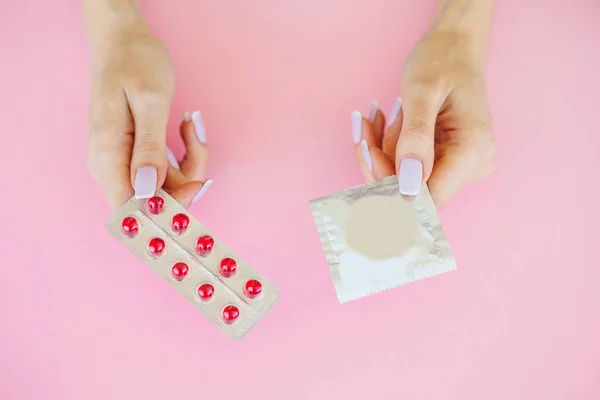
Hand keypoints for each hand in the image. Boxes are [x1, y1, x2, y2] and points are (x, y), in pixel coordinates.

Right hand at [84, 11, 209, 209]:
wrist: (123, 42)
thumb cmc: (135, 64)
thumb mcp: (150, 102)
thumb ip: (149, 148)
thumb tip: (147, 191)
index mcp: (107, 156)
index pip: (132, 209)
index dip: (166, 210)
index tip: (197, 184)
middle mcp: (110, 167)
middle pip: (156, 201)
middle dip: (187, 178)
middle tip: (197, 140)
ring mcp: (122, 163)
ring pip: (166, 187)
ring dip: (190, 161)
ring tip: (190, 124)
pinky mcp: (136, 157)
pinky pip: (166, 171)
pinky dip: (184, 154)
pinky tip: (186, 125)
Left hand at [353, 0, 494, 207]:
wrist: (454, 46)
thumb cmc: (441, 60)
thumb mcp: (421, 92)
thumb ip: (415, 138)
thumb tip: (408, 187)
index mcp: (472, 152)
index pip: (426, 197)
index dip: (389, 185)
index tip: (368, 152)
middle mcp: (473, 166)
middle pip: (412, 189)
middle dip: (380, 162)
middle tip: (364, 127)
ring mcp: (461, 165)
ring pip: (405, 179)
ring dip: (382, 151)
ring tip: (375, 119)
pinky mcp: (448, 161)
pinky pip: (409, 167)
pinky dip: (390, 147)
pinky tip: (384, 122)